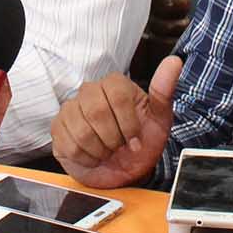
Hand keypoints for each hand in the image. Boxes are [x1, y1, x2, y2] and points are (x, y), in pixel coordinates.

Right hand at [51, 54, 180, 189]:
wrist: (124, 171)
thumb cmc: (141, 142)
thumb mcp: (159, 120)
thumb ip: (164, 91)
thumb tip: (174, 61)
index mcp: (114, 84)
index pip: (117, 96)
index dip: (128, 124)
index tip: (135, 140)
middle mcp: (89, 91)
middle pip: (96, 112)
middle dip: (113, 138)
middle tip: (119, 146)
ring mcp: (70, 108)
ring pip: (82, 131)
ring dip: (100, 150)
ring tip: (107, 151)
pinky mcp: (58, 128)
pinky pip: (68, 145)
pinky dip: (86, 158)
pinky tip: (93, 156)